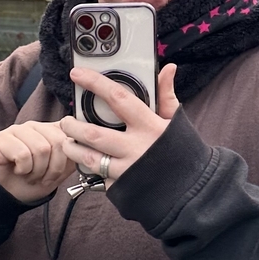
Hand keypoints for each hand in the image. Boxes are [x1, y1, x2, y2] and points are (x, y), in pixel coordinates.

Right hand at [0, 120, 77, 203]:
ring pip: (41, 148)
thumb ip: (73, 158)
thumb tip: (86, 151)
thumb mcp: (60, 172)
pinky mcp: (2, 138)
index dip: (69, 157)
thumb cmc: (33, 180)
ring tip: (30, 175)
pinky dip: (23, 169)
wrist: (8, 193)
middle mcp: (36, 126)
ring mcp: (18, 130)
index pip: (70, 133)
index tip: (60, 172)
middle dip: (53, 168)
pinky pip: (22, 154)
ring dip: (37, 171)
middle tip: (43, 178)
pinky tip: (18, 171)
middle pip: (57, 142)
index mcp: (52, 130)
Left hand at [60, 64, 179, 186]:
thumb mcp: (175, 122)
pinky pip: (98, 178)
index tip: (77, 74)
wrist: (192, 191)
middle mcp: (136, 148)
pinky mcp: (121, 189)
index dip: (95, 83)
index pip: (118, 98)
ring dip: (72, 149)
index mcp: (149, 126)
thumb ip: (166, 95)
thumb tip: (168, 68)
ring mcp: (127, 171)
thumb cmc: (182, 151)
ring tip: (68, 142)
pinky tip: (85, 162)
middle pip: (93, 133)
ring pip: (88, 158)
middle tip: (66, 121)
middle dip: (72, 126)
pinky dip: (88, 169)